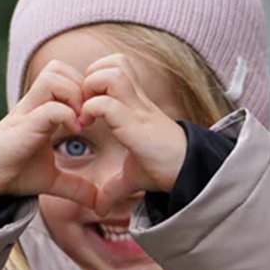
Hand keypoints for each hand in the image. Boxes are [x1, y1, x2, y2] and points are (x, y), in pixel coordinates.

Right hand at [0, 62, 97, 215]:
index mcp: (44, 109)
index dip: (85, 90)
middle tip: (90, 115)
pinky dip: (67, 115)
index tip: (94, 117)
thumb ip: (77, 186)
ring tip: (80, 121)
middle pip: (60, 68)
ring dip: (74, 95)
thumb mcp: (53, 181)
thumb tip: (99, 203)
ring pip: (54, 75)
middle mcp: (35, 104)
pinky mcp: (24, 125)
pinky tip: (74, 132)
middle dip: (81, 86)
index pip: (67, 76)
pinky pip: (51, 107)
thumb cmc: (15, 173)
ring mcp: (28, 111)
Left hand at [79, 56, 187, 216]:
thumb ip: (113, 188)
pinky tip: (87, 125)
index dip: (95, 78)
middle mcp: (136, 100)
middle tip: (83, 104)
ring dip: (92, 87)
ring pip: (111, 71)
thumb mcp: (132, 177)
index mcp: (135, 105)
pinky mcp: (134, 124)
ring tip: (86, 111)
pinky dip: (91, 109)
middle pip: (113, 61)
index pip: (115, 67)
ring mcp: (136, 109)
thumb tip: (100, 208)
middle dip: (91, 77)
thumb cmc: (162, 170)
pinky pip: (106, 102)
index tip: (85, 107)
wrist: (186, 173)